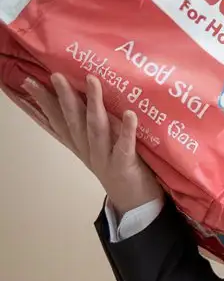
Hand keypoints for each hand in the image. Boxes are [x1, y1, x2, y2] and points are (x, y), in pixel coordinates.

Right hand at [23, 73, 162, 214]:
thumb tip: (85, 99)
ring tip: (92, 80)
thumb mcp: (98, 149)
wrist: (135, 205)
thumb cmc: (120, 170)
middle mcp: (88, 152)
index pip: (59, 122)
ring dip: (93, 104)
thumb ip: (90, 128)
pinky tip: (130, 114)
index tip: (30, 81)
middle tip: (56, 75)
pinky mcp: (124, 167)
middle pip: (74, 122)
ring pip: (96, 129)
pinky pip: (124, 147)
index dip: (45, 102)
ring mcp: (105, 160)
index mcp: (81, 147)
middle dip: (65, 98)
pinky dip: (127, 130)